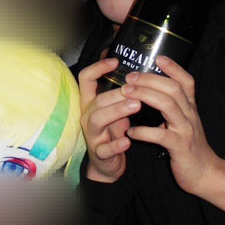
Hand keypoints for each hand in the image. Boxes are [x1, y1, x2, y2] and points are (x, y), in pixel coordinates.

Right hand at [79, 58, 140, 182]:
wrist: (107, 163)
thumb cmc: (113, 129)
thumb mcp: (115, 108)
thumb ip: (121, 91)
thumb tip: (135, 67)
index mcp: (91, 101)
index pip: (86, 78)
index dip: (98, 68)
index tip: (116, 61)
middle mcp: (87, 115)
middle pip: (97, 99)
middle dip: (117, 93)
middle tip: (138, 91)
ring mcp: (92, 134)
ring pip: (98, 119)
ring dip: (117, 111)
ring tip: (136, 106)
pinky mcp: (99, 153)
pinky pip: (104, 148)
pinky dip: (116, 144)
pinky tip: (128, 140)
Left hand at [125, 55, 224, 218]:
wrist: (205, 173)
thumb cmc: (188, 146)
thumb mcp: (183, 121)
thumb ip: (171, 106)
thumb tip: (149, 90)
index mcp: (190, 107)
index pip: (186, 81)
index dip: (173, 67)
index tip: (157, 57)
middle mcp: (190, 114)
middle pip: (173, 88)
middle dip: (150, 79)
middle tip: (129, 77)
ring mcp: (186, 130)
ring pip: (168, 105)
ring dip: (145, 96)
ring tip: (127, 93)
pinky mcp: (180, 147)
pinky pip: (161, 135)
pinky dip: (144, 131)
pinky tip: (131, 131)